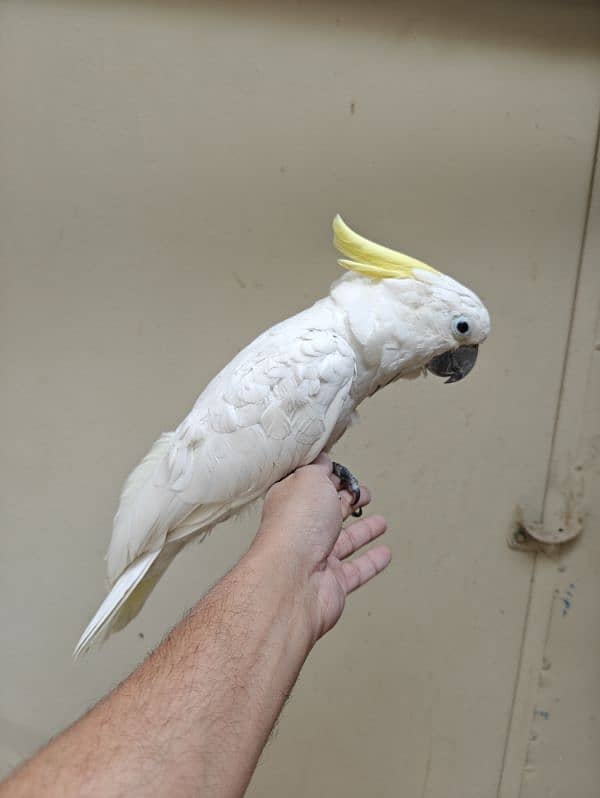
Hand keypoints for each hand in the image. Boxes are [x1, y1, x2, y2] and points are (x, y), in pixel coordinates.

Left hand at [253, 453, 390, 641]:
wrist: (293, 580)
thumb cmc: (297, 526)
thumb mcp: (309, 479)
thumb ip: (319, 468)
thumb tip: (323, 458)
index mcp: (291, 502)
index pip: (310, 484)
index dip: (327, 476)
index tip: (342, 470)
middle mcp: (302, 530)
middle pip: (328, 512)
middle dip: (347, 500)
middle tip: (364, 494)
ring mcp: (317, 558)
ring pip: (345, 541)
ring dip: (364, 531)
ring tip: (380, 522)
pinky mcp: (333, 583)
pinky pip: (357, 570)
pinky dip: (372, 561)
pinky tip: (385, 553)